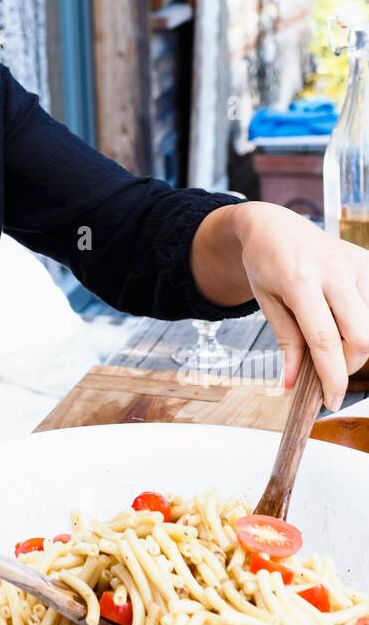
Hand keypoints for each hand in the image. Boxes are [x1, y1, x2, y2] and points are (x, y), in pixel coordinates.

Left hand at [233, 202, 368, 410]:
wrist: (273, 225)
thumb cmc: (266, 263)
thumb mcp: (266, 302)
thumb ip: (286, 342)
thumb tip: (293, 385)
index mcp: (300, 280)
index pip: (324, 339)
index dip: (332, 376)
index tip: (331, 400)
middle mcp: (333, 269)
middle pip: (361, 336)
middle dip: (349, 364)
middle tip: (329, 370)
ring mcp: (355, 263)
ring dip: (354, 343)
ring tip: (328, 335)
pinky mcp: (366, 261)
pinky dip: (360, 323)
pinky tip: (340, 317)